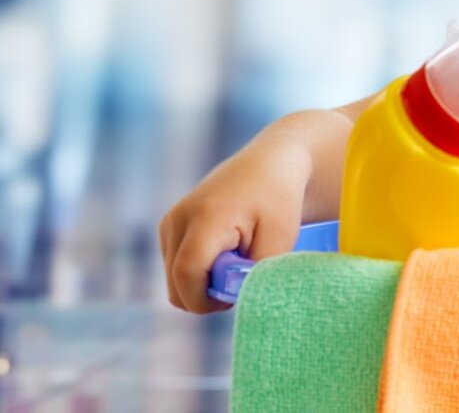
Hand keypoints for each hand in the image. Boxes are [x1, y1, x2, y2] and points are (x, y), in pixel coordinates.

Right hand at [157, 131, 308, 312]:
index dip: (205, 300)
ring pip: (174, 280)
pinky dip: (199, 271)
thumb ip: (256, 274)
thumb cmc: (279, 200)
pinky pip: (176, 266)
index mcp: (205, 219)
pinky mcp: (170, 226)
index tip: (234, 299)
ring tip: (236, 262)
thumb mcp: (280, 239)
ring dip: (203, 283)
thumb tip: (239, 300)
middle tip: (241, 282)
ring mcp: (170, 222)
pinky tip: (225, 254)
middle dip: (206, 296)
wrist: (270, 164)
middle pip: (175, 285)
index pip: (187, 275)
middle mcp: (178, 219)